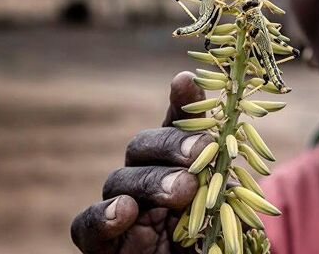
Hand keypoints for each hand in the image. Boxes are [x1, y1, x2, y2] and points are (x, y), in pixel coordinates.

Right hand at [71, 71, 213, 253]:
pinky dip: (102, 216)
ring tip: (183, 190)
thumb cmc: (216, 244)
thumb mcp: (231, 209)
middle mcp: (144, 180)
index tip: (187, 82)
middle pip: (143, 146)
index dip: (182, 104)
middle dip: (173, 145)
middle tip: (202, 153)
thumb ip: (224, 176)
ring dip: (152, 182)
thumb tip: (225, 133)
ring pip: (120, 181)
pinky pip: (87, 225)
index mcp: (177, 165)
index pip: (176, 126)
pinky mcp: (101, 244)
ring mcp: (120, 209)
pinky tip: (123, 211)